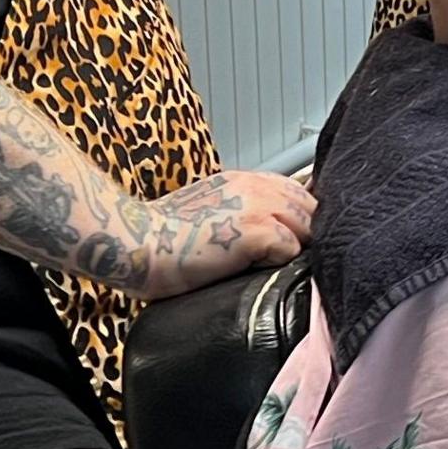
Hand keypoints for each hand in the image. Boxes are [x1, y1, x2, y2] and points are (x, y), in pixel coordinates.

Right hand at [130, 167, 315, 296]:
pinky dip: (280, 263)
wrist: (137, 241)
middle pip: (309, 208)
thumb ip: (238, 208)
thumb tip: (263, 231)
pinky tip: (253, 269)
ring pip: (307, 227)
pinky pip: (292, 250)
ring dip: (294, 248)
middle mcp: (256, 186)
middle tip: (284, 258)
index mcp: (243, 179)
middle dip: (305, 233)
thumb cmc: (163, 234)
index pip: (296, 190)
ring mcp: (259, 207)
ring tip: (268, 265)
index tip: (292, 237)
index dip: (299, 216)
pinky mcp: (258, 232)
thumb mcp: (207, 205)